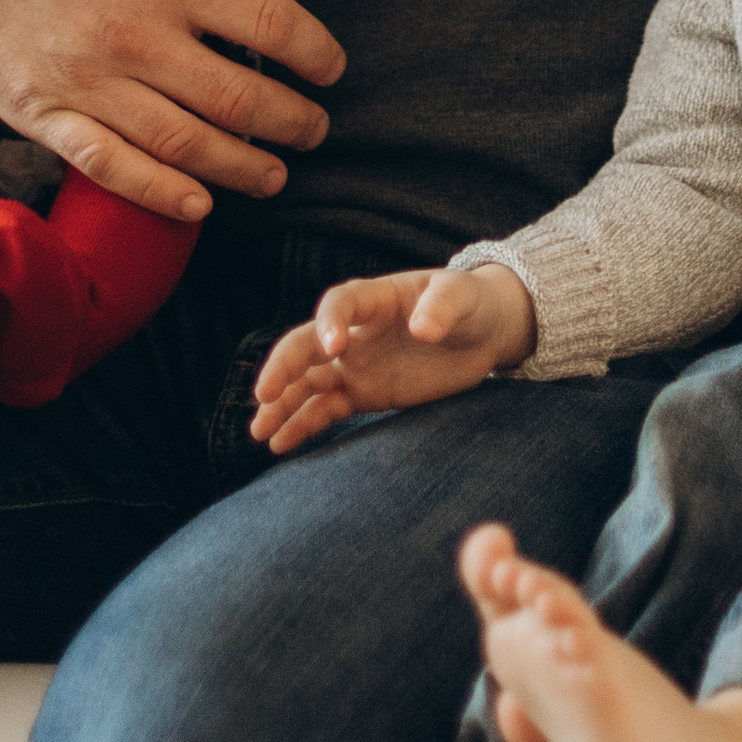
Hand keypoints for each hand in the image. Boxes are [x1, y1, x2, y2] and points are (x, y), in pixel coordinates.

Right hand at [0, 0, 344, 222]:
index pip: (273, 25)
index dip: (316, 53)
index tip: (330, 69)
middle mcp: (138, 34)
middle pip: (240, 98)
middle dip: (291, 122)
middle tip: (312, 130)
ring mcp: (90, 80)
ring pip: (186, 145)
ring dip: (242, 168)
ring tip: (272, 175)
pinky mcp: (47, 114)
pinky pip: (113, 167)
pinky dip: (161, 194)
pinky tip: (198, 204)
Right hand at [249, 262, 536, 451]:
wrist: (482, 330)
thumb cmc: (469, 303)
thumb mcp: (463, 296)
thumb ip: (443, 307)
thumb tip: (424, 328)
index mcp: (374, 298)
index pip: (340, 303)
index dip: (331, 322)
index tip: (333, 348)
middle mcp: (355, 330)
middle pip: (307, 344)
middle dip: (284, 367)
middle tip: (264, 395)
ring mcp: (356, 363)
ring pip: (308, 382)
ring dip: (281, 403)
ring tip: (259, 432)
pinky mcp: (365, 393)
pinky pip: (325, 408)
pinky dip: (302, 424)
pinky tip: (280, 445)